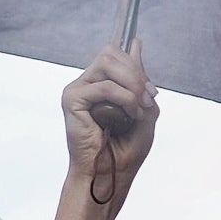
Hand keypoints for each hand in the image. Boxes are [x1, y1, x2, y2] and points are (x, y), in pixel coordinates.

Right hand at [61, 43, 157, 211]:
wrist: (111, 174)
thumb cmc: (125, 150)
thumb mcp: (144, 110)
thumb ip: (141, 82)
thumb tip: (136, 45)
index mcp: (101, 85)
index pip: (114, 54)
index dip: (132, 56)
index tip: (144, 67)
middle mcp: (87, 84)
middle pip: (111, 53)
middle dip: (136, 72)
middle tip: (148, 98)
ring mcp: (78, 90)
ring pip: (107, 62)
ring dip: (131, 83)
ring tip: (139, 107)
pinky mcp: (72, 100)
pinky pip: (103, 86)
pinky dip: (123, 98)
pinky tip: (129, 114)